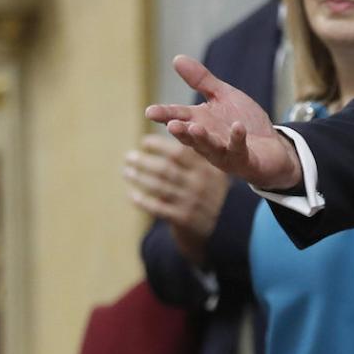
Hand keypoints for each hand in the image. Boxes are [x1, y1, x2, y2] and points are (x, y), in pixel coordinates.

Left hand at [123, 133, 230, 259]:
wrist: (226, 224)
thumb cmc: (213, 190)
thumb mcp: (213, 171)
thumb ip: (195, 155)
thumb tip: (168, 128)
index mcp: (208, 168)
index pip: (179, 153)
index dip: (159, 146)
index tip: (145, 142)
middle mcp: (200, 184)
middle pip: (165, 169)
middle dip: (144, 162)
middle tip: (129, 156)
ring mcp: (191, 202)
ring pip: (158, 187)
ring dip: (139, 178)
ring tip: (127, 171)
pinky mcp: (183, 219)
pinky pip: (157, 207)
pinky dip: (142, 200)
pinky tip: (132, 194)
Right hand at [146, 56, 302, 190]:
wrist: (273, 147)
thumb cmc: (244, 122)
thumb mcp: (224, 97)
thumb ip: (201, 81)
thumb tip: (177, 58)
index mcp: (200, 122)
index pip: (179, 117)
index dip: (165, 114)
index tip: (150, 111)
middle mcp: (208, 139)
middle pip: (190, 135)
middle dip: (180, 130)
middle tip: (170, 124)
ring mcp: (224, 152)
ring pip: (210, 147)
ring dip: (202, 138)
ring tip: (195, 128)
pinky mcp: (243, 159)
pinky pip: (239, 149)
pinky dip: (237, 138)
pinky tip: (237, 127)